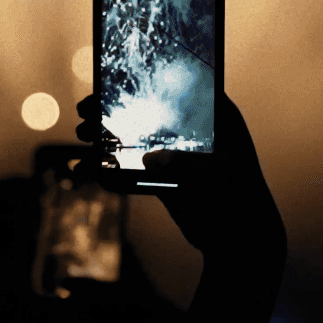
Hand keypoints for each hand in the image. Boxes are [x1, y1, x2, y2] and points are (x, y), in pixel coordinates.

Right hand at [75, 90, 286, 270]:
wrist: (240, 242)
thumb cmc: (241, 201)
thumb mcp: (220, 177)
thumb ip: (189, 165)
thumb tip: (151, 159)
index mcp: (215, 114)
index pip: (175, 86)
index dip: (142, 80)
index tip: (110, 80)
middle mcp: (193, 129)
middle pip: (147, 108)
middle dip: (113, 109)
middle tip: (85, 111)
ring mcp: (176, 153)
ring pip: (134, 136)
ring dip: (105, 136)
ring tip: (81, 136)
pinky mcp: (162, 177)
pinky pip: (130, 167)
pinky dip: (107, 168)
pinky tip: (84, 169)